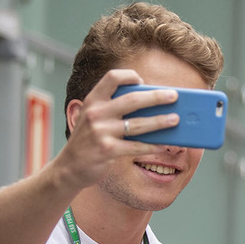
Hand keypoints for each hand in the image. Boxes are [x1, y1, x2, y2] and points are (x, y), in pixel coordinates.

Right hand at [54, 69, 180, 190]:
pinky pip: (136, 146)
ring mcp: (101, 132)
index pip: (112, 78)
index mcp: (92, 100)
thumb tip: (149, 107)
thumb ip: (113, 110)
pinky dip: (152, 146)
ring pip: (138, 124)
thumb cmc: (88, 141)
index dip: (130, 76)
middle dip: (156, 97)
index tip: (144, 82)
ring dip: (160, 121)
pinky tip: (163, 144)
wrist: (69, 167)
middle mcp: (96, 113)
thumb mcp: (93, 119)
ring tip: (175, 120)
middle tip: (174, 96)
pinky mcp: (108, 150)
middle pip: (132, 100)